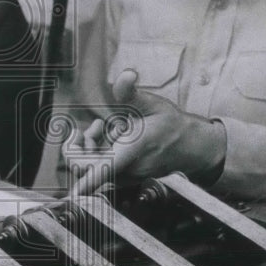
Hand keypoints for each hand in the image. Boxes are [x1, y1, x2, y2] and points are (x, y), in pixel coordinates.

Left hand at [64, 69, 225, 195]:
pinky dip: (99, 153)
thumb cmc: (172, 126)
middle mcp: (126, 170)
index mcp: (131, 151)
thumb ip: (132, 92)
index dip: (83, 182)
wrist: (192, 147)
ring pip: (92, 169)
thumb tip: (126, 74)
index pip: (101, 171)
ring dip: (91, 147)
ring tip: (107, 128)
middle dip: (80, 145)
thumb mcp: (152, 104)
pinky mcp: (125, 178)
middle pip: (86, 168)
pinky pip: (102, 170)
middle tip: (94, 126)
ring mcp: (125, 177)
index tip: (72, 191)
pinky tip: (115, 138)